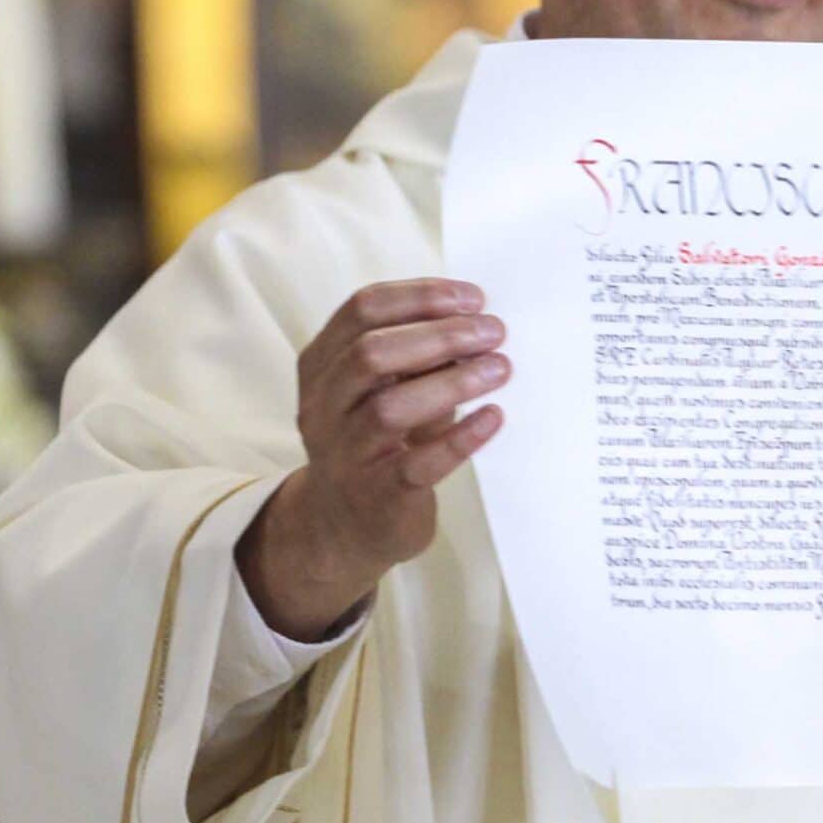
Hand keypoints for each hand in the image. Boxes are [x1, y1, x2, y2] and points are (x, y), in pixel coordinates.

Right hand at [237, 279, 508, 638]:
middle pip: (371, 352)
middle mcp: (323, 405)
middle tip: (494, 331)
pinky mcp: (377, 494)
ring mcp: (344, 452)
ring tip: (500, 369)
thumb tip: (477, 322)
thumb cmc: (376, 441)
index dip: (421, 297)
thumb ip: (416, 357)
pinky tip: (494, 418)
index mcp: (321, 364)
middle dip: (440, 334)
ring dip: (453, 381)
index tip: (473, 298)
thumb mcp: (383, 389)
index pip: (363, 310)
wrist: (343, 526)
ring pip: (390, 407)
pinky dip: (461, 438)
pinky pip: (419, 463)